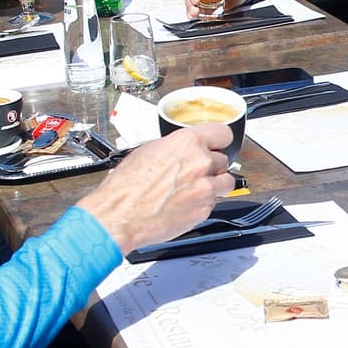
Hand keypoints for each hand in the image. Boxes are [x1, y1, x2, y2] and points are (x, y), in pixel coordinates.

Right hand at [77, 126, 235, 251]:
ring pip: (226, 182)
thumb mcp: (149, 151)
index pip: (223, 133)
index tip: (217, 146)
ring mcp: (205, 187)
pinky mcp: (204, 209)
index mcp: (187, 142)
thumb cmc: (127, 185)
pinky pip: (214, 202)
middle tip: (194, 174)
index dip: (219, 141)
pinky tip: (186, 203)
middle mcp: (200, 162)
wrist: (120, 214)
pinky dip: (204, 203)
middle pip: (223, 160)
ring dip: (215, 185)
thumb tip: (185, 150)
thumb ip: (176, 148)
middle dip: (211, 167)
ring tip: (196, 189)